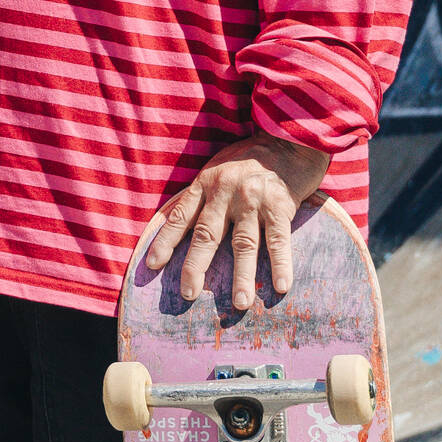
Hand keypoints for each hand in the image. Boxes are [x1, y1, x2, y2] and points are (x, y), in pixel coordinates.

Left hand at [143, 134, 329, 313]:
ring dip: (242, 276)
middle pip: (206, 235)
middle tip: (188, 295)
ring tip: (240, 304)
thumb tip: (184, 226)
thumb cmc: (250, 157)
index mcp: (206, 183)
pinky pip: (278, 240)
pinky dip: (280, 265)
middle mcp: (225, 192)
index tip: (152, 266)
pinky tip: (280, 287)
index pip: (180, 217)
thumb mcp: (217, 168)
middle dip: (195, 267)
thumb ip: (204, 194)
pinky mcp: (280, 205)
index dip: (165, 242)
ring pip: (243, 244)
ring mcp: (252, 199)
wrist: (288, 137)